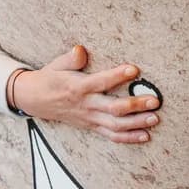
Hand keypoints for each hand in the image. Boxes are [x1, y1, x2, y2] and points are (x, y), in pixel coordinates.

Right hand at [12, 46, 159, 146]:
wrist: (34, 100)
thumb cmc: (50, 79)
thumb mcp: (56, 65)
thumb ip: (71, 59)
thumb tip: (80, 50)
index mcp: (78, 87)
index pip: (100, 82)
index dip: (117, 76)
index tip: (134, 69)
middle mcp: (86, 105)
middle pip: (113, 108)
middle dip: (135, 105)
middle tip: (154, 101)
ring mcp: (89, 118)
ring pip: (115, 125)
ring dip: (136, 123)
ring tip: (154, 119)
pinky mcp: (91, 127)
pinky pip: (111, 136)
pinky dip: (128, 138)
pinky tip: (145, 135)